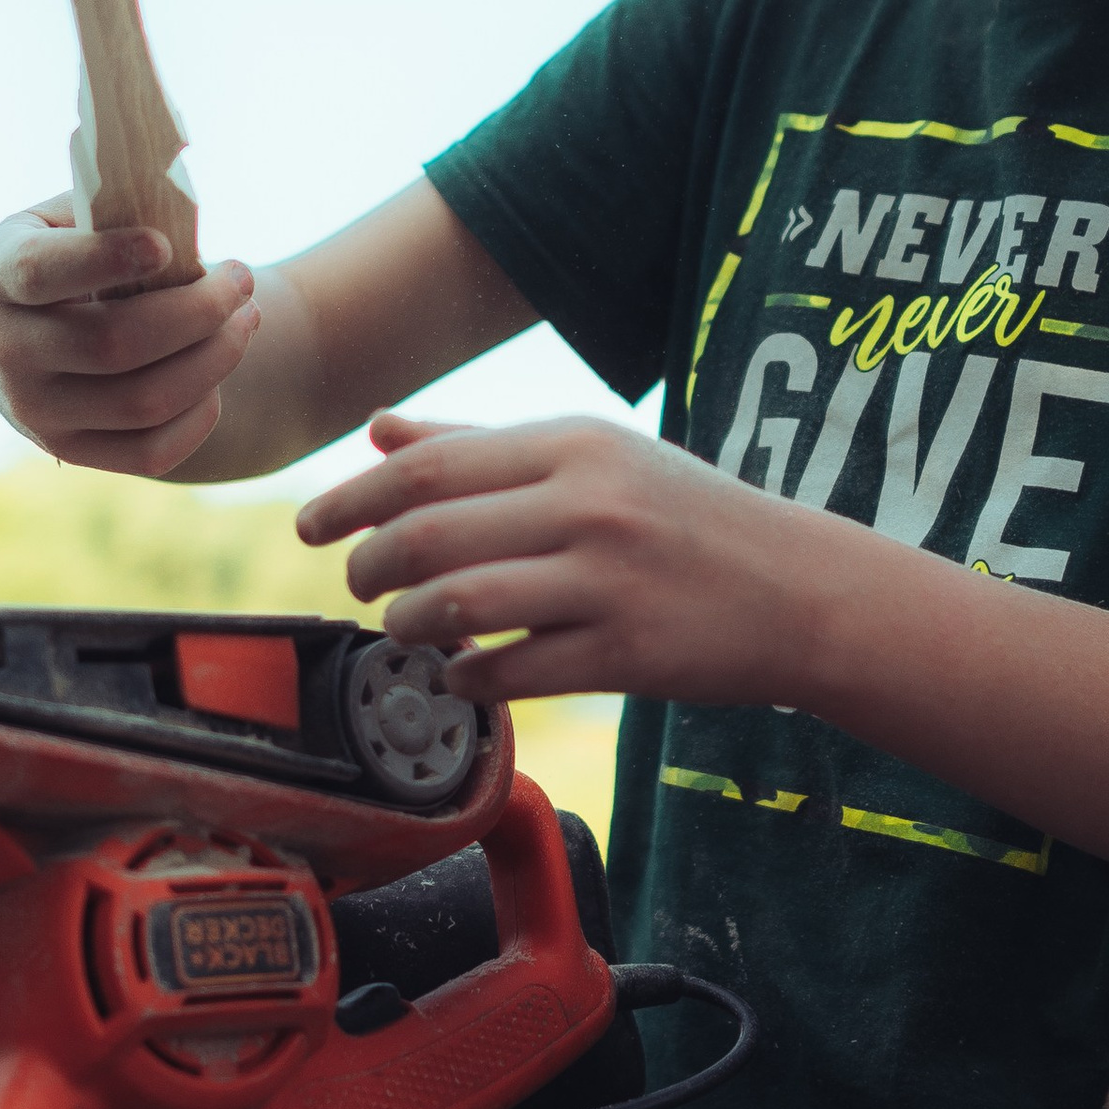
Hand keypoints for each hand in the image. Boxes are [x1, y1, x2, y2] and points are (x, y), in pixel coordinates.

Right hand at [0, 195, 258, 476]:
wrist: (32, 334)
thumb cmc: (72, 257)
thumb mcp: (71, 219)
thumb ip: (114, 212)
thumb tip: (181, 219)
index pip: (40, 273)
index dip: (104, 258)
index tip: (164, 245)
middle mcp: (5, 351)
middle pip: (114, 343)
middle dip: (199, 309)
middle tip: (242, 278)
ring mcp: (34, 412)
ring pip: (144, 401)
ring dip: (216, 357)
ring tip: (247, 317)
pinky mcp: (70, 452)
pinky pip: (153, 451)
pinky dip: (202, 413)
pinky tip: (219, 371)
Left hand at [295, 408, 830, 705]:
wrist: (800, 589)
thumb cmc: (685, 518)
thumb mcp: (595, 458)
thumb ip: (483, 446)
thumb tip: (380, 430)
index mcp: (575, 445)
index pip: (429, 466)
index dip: (352, 497)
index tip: (309, 524)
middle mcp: (589, 505)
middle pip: (430, 534)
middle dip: (368, 565)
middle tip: (355, 583)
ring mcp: (609, 581)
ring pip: (460, 604)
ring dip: (408, 624)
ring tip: (403, 629)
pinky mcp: (626, 654)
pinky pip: (513, 672)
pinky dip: (468, 678)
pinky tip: (463, 674)